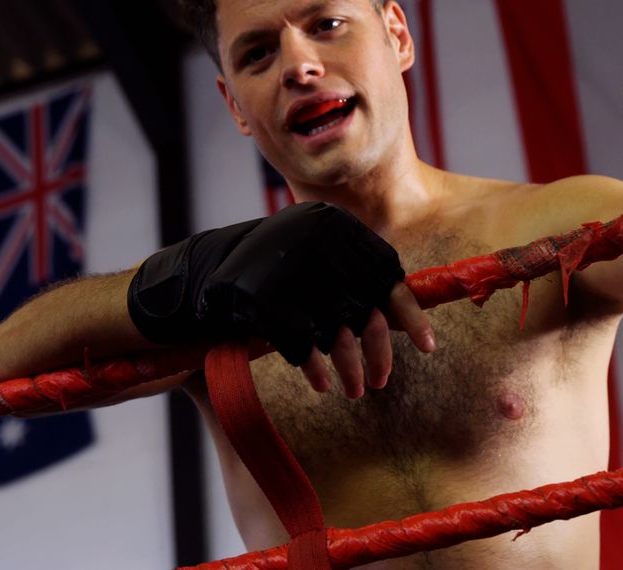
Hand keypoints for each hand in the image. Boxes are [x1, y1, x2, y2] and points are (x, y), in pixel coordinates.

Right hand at [127, 202, 434, 398]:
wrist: (194, 280)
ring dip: (348, 366)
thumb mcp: (315, 269)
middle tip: (379, 381)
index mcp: (332, 224)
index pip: (384, 271)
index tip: (427, 346)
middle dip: (377, 350)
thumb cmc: (269, 282)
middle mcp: (312, 236)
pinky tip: (319, 381)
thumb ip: (354, 282)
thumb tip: (409, 317)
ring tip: (353, 389)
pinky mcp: (257, 295)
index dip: (408, 313)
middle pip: (363, 305)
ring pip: (335, 327)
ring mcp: (284, 264)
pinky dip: (313, 365)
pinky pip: (301, 341)